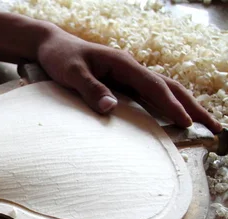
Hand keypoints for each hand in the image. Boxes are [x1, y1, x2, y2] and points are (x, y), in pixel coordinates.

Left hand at [37, 28, 222, 132]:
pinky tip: (174, 117)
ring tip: (204, 124)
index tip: (186, 123)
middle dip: (192, 107)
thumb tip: (112, 107)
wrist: (52, 46)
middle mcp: (131, 68)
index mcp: (123, 64)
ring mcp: (128, 74)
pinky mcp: (122, 81)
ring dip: (185, 106)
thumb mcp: (71, 73)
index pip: (153, 86)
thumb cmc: (60, 58)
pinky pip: (151, 94)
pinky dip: (167, 105)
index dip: (170, 105)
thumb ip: (90, 89)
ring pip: (164, 90)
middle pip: (169, 87)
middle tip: (214, 127)